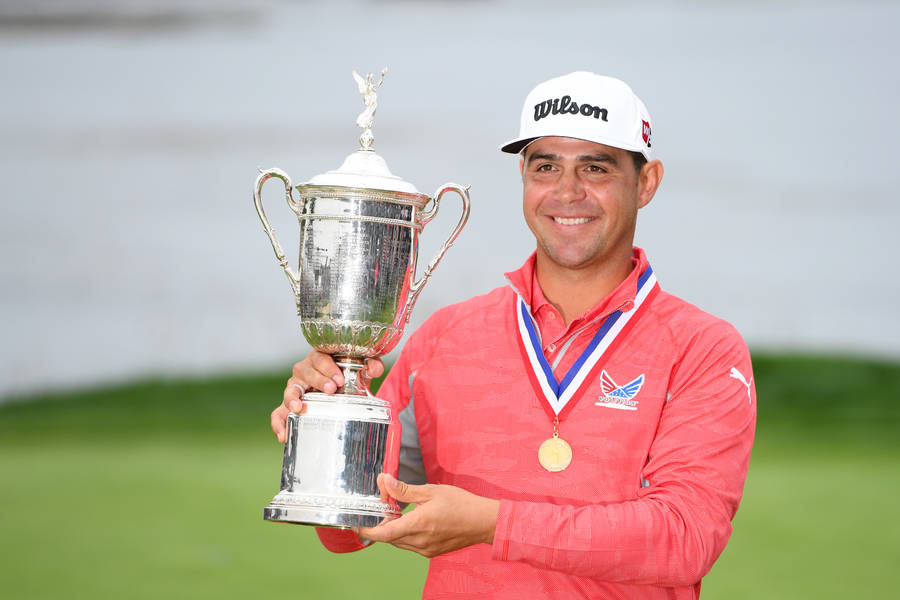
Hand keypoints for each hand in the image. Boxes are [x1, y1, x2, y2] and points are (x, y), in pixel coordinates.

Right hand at [270, 351, 384, 442]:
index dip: (328, 367)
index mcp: (320, 357)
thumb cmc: (348, 376)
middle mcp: (305, 370)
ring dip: (293, 398)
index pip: (320, 357)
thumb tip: (375, 368)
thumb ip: (371, 366)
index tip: (340, 379)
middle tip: (332, 390)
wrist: (342, 389)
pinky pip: (278, 413)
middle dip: (318, 380)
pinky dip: (279, 423)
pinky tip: (283, 435)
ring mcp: (296, 387)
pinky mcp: (291, 404)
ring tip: (299, 408)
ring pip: (290, 389)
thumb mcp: (361, 370)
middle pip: (305, 371)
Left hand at [357, 474, 498, 557]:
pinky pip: (410, 545)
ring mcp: (426, 549)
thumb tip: (384, 481)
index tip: (356, 525)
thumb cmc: (461, 503)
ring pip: (399, 542)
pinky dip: (405, 534)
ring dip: (393, 529)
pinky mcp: (431, 552)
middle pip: (390, 538)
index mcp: (419, 524)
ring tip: (397, 512)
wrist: (483, 522)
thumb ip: (404, 490)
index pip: (384, 534)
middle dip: (381, 525)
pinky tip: (412, 521)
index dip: (367, 531)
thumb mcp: (431, 491)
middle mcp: (420, 541)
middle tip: (382, 508)